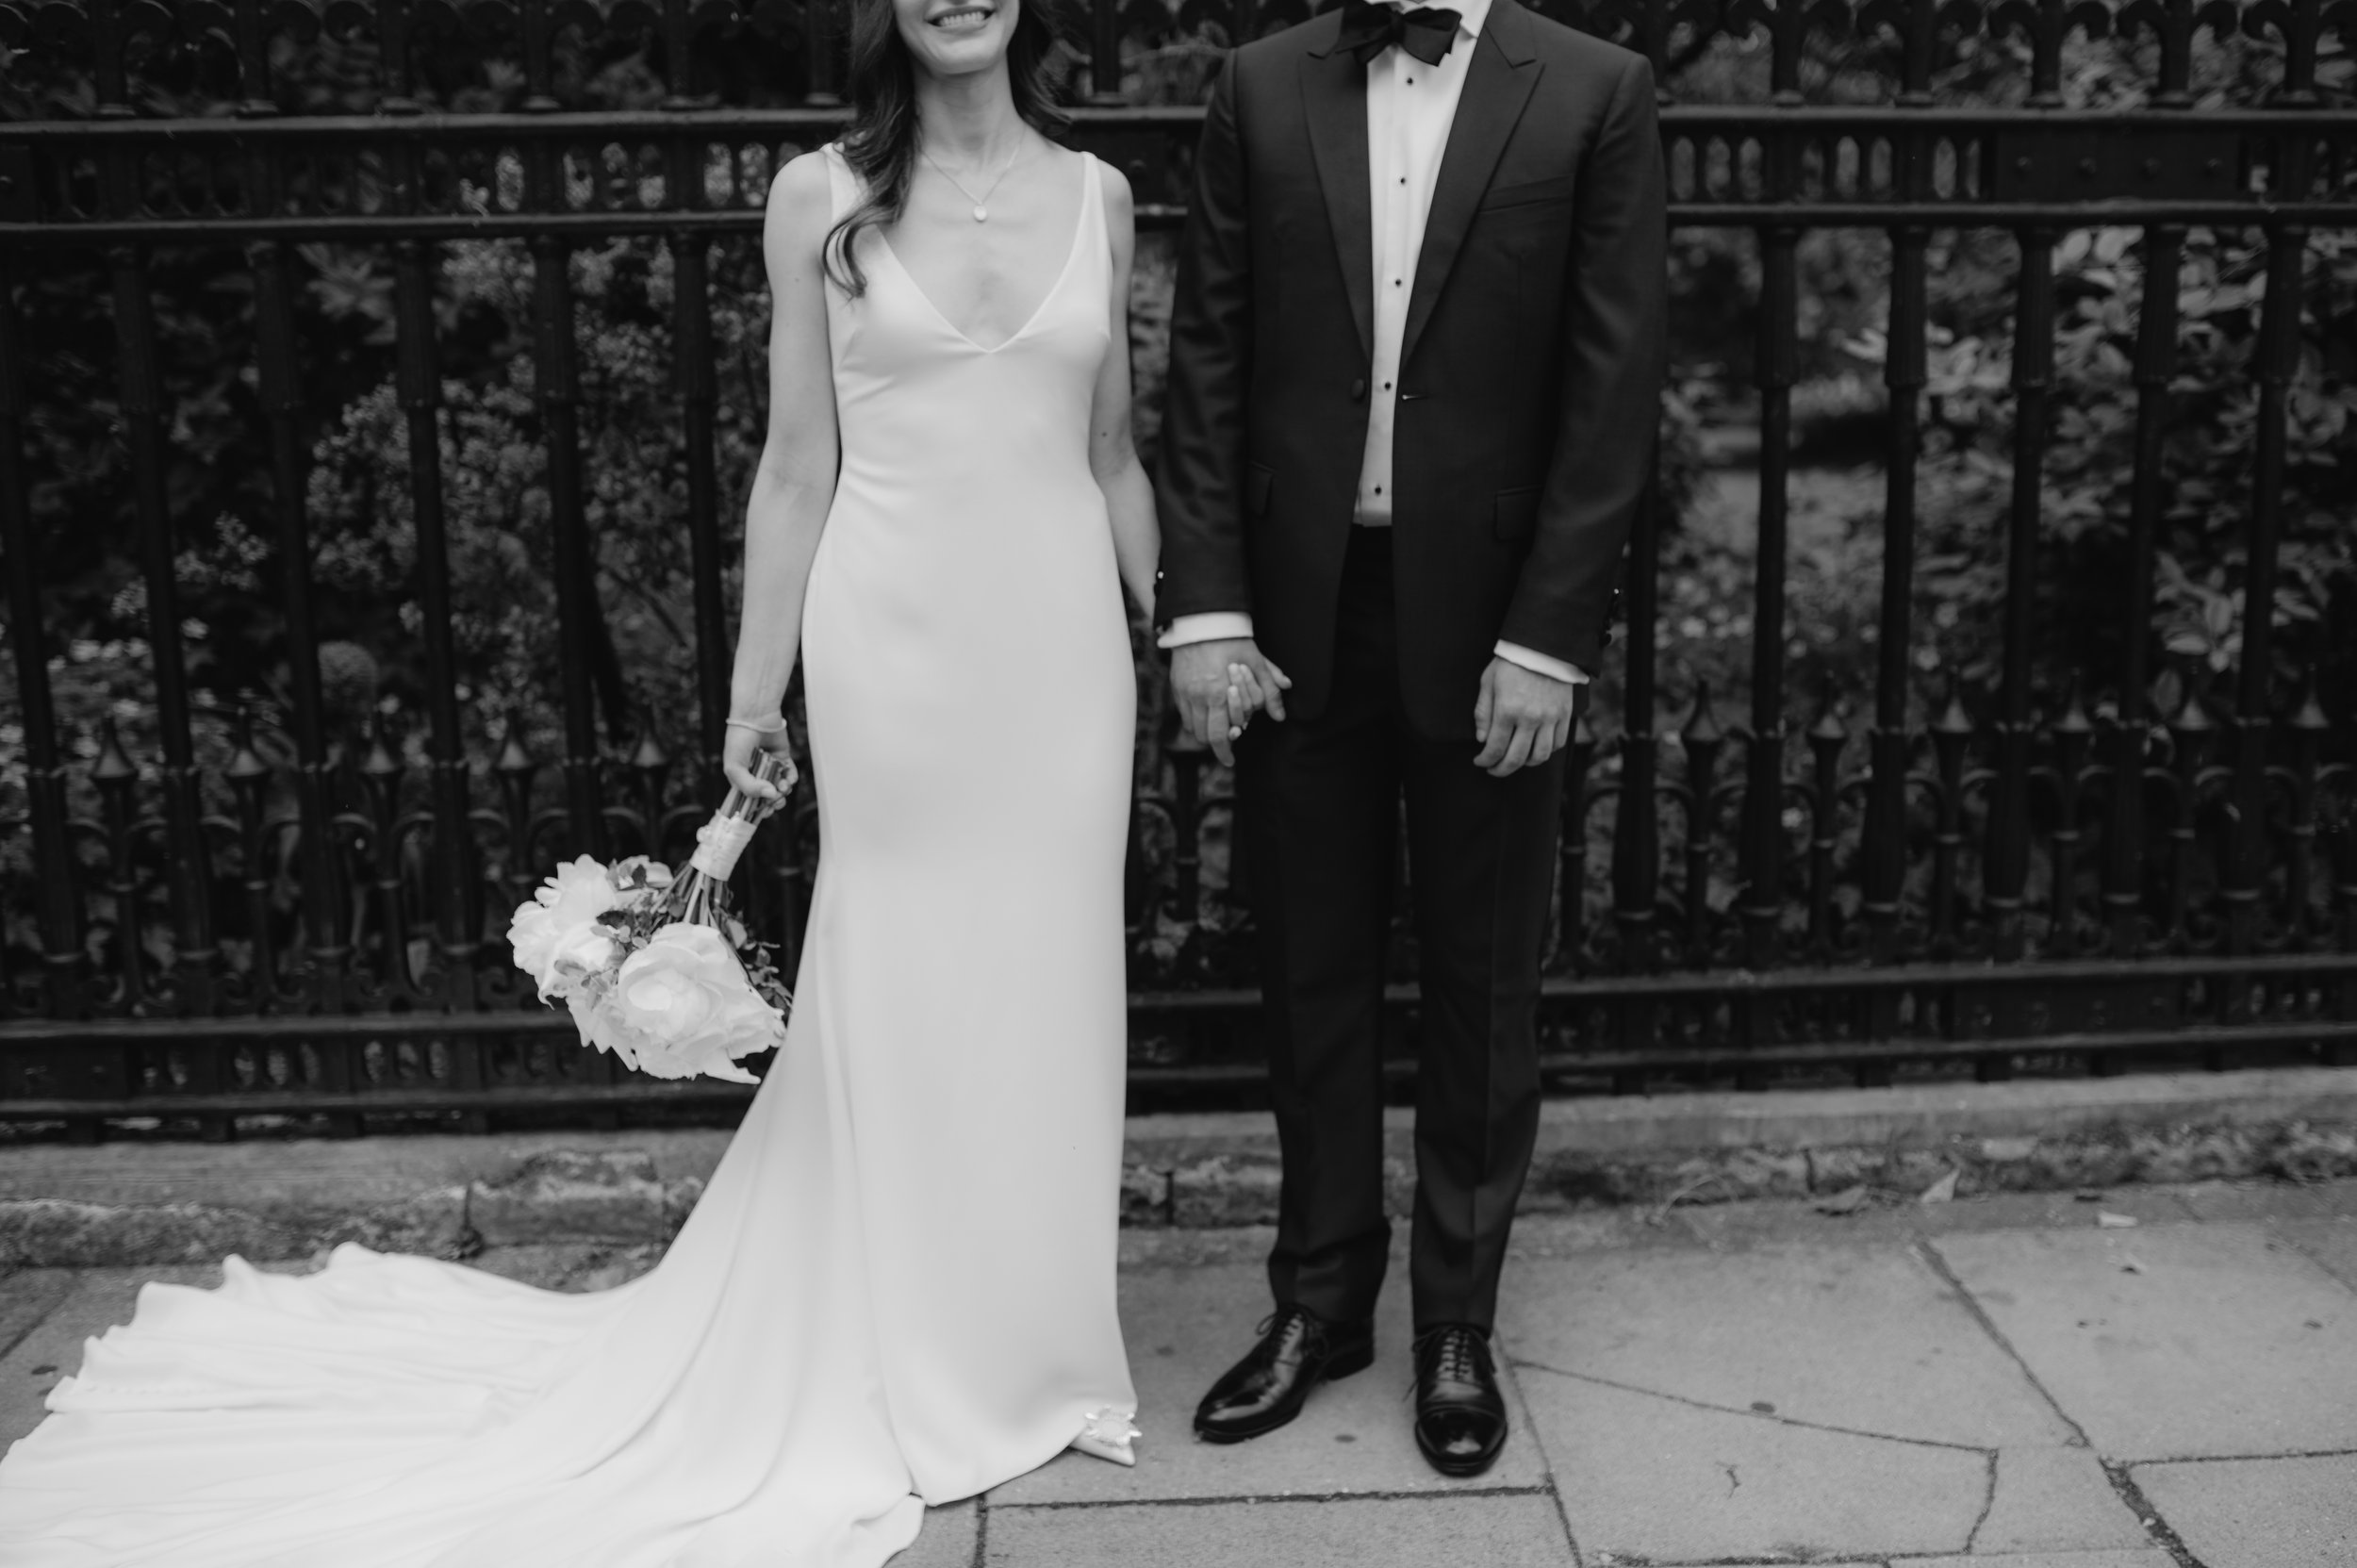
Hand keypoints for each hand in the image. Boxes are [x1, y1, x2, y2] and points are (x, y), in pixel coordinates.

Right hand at [721, 718, 798, 803]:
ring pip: (780, 787)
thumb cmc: (739, 740)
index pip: (750, 800)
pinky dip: (791, 778)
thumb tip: (771, 796)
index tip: (764, 813)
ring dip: (783, 791)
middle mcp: (755, 774)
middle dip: (773, 802)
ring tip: (782, 787)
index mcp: (741, 778)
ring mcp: (769, 766)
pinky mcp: (782, 758)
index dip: (757, 809)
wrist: (754, 717)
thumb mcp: (735, 767)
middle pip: (767, 796)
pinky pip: (790, 773)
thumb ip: (749, 786)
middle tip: (777, 801)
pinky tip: (788, 779)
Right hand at [1170, 638, 1291, 766]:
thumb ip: (1269, 690)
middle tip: (1226, 747)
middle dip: (1216, 746)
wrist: (1203, 620)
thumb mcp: (1257, 662)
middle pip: (1204, 737)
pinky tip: (1205, 714)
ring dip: (1204, 733)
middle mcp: (1199, 696)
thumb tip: (1280, 715)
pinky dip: (1193, 719)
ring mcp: (1184, 692)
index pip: (1220, 736)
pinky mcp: (1176, 686)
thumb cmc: (1232, 640)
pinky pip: (1183, 713)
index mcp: (1219, 693)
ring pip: (1191, 727)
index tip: (1230, 760)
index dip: (1225, 753)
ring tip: (1216, 729)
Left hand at [1472, 658, 1579, 776]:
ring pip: (1539, 756)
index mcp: (1507, 710)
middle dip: (1501, 769)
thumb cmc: (1511, 662)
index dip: (1485, 761)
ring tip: (1515, 760)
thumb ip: (1483, 712)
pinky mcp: (1564, 715)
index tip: (1479, 762)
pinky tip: (1535, 748)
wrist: (1544, 645)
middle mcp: (1530, 718)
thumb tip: (1482, 739)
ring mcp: (1550, 718)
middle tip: (1494, 769)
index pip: (1495, 748)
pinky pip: (1557, 743)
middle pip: (1516, 758)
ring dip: (1524, 763)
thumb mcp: (1488, 682)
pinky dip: (1546, 752)